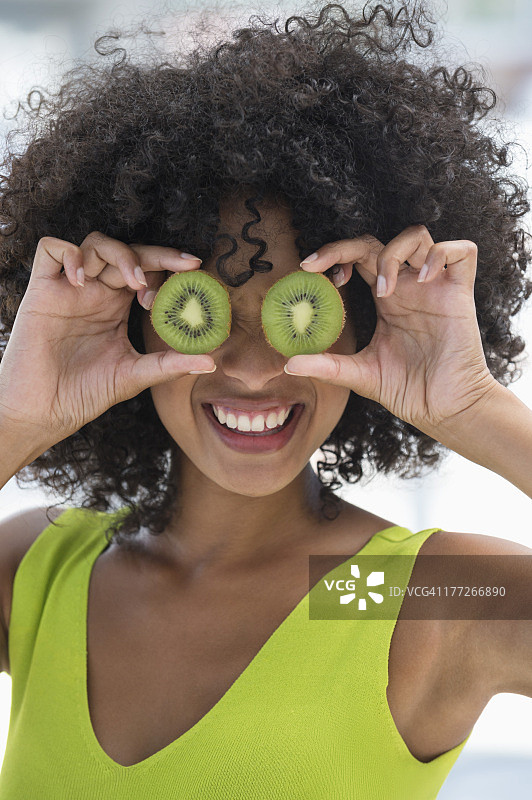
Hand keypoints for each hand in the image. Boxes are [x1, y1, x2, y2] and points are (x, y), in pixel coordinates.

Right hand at [0, 231, 215, 447]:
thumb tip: (210, 361)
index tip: (195, 277)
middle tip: (185, 264)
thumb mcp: (134, 375)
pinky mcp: (41, 291)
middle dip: (158, 254)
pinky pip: (50, 250)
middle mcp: (95, 292)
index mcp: (116, 306)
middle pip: (127, 252)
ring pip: (94, 244)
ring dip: (120, 255)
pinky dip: (70, 254)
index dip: (169, 269)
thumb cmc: (84, 393)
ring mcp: (69, 289)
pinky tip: (83, 280)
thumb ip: (169, 364)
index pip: (147, 271)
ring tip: (135, 284)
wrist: (44, 411)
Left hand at [284, 224, 498, 438]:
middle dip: (347, 247)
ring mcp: (435, 287)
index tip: (310, 270)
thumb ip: (326, 365)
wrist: (444, 409)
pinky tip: (423, 278)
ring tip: (384, 290)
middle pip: (378, 241)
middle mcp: (408, 286)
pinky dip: (440, 254)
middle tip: (327, 271)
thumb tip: (288, 365)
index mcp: (386, 298)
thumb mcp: (359, 374)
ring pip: (417, 236)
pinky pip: (462, 251)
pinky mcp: (461, 294)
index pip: (358, 257)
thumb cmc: (408, 390)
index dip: (335, 254)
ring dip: (393, 253)